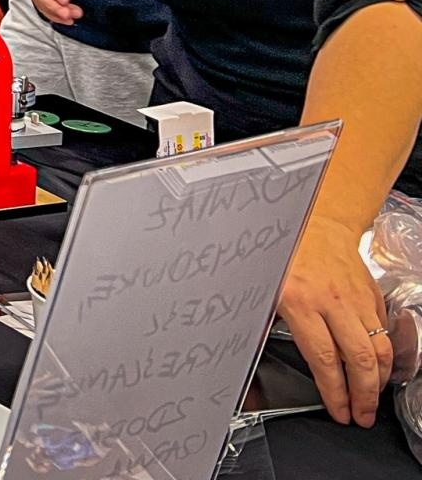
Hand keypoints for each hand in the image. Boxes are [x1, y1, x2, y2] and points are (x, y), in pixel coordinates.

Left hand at [277, 213, 393, 426]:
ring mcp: (355, 298)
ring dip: (379, 379)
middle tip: (362, 415)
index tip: (340, 411)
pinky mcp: (370, 293)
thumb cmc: (281, 255)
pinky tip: (377, 366)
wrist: (313, 221)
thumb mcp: (262, 288)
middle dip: (364, 395)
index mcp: (300, 302)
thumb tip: (252, 354)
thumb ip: (266, 323)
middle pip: (359, 359)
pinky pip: (382, 330)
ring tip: (373, 398)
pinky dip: (383, 352)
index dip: (335, 391)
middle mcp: (332, 301)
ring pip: (378, 347)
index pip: (324, 359)